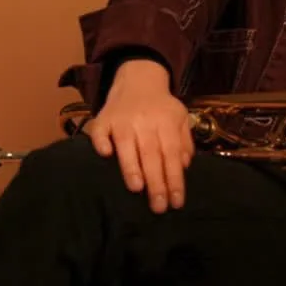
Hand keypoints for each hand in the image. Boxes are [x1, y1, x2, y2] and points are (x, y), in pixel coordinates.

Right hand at [89, 59, 193, 212]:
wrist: (138, 78)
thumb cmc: (161, 107)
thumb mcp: (180, 118)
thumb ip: (184, 141)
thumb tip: (183, 166)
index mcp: (166, 122)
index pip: (172, 154)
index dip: (175, 179)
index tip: (176, 202)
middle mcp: (145, 121)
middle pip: (151, 154)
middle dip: (156, 182)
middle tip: (159, 207)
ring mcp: (122, 120)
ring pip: (127, 145)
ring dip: (131, 166)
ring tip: (137, 188)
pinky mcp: (103, 118)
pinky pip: (100, 131)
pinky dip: (102, 142)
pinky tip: (106, 155)